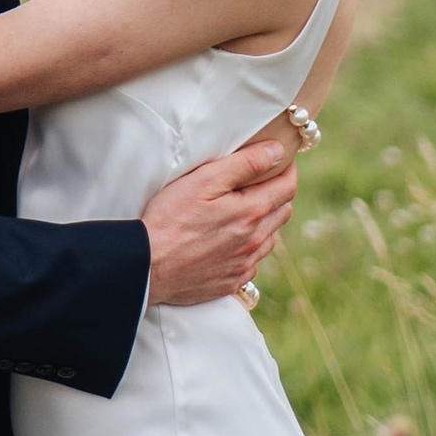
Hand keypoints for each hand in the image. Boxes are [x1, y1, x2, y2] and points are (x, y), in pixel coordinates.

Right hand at [140, 139, 298, 307]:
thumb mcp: (205, 180)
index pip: (287, 187)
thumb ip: (245, 164)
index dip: (287, 169)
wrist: (148, 266)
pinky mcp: (230, 282)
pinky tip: (230, 241)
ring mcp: (243, 264)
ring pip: (269, 238)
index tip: (281, 159)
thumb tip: (276, 152)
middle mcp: (254, 241)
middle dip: (277, 193)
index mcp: (252, 212)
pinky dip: (249, 248)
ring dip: (265, 222)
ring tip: (244, 211)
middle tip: (261, 181)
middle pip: (283, 212)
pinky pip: (252, 262)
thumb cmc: (171, 219)